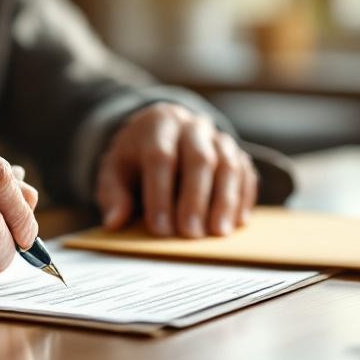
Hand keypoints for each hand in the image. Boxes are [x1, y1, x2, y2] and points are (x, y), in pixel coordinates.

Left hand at [95, 103, 256, 237]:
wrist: (159, 133)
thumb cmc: (135, 158)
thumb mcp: (114, 171)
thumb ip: (113, 195)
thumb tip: (114, 222)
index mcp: (157, 125)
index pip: (160, 157)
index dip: (160, 194)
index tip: (160, 228)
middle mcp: (191, 126)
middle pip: (199, 159)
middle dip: (196, 199)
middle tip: (191, 234)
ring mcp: (217, 137)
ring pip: (228, 164)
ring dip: (226, 200)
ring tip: (219, 232)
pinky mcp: (236, 152)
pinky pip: (246, 172)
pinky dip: (244, 197)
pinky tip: (238, 222)